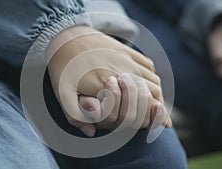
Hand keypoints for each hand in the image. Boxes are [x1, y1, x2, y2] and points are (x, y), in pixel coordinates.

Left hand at [48, 26, 164, 136]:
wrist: (64, 35)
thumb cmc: (62, 67)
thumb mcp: (62, 94)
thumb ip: (76, 117)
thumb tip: (92, 133)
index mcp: (106, 87)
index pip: (136, 108)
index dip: (148, 121)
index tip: (156, 127)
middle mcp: (122, 73)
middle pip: (152, 94)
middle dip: (158, 109)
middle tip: (159, 118)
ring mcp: (126, 60)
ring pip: (154, 80)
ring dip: (159, 95)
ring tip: (158, 105)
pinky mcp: (126, 51)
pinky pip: (149, 65)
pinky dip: (155, 78)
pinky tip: (152, 85)